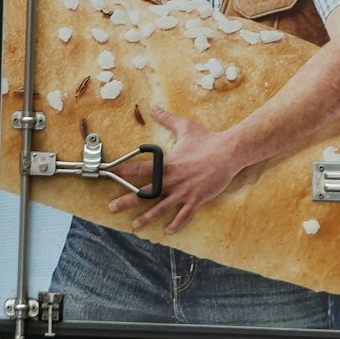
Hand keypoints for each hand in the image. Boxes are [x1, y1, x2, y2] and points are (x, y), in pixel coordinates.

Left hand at [110, 106, 243, 233]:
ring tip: (135, 225)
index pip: (140, 168)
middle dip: (127, 200)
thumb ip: (167, 119)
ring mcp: (185, 192)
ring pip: (161, 208)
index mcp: (168, 164)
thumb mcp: (186, 127)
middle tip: (112, 207)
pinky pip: (184, 215)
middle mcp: (173, 180)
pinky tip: (168, 231)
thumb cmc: (208, 139)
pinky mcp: (197, 199)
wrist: (230, 152)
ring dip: (147, 217)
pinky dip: (176, 224)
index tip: (109, 174)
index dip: (123, 171)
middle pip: (145, 193)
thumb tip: (154, 107)